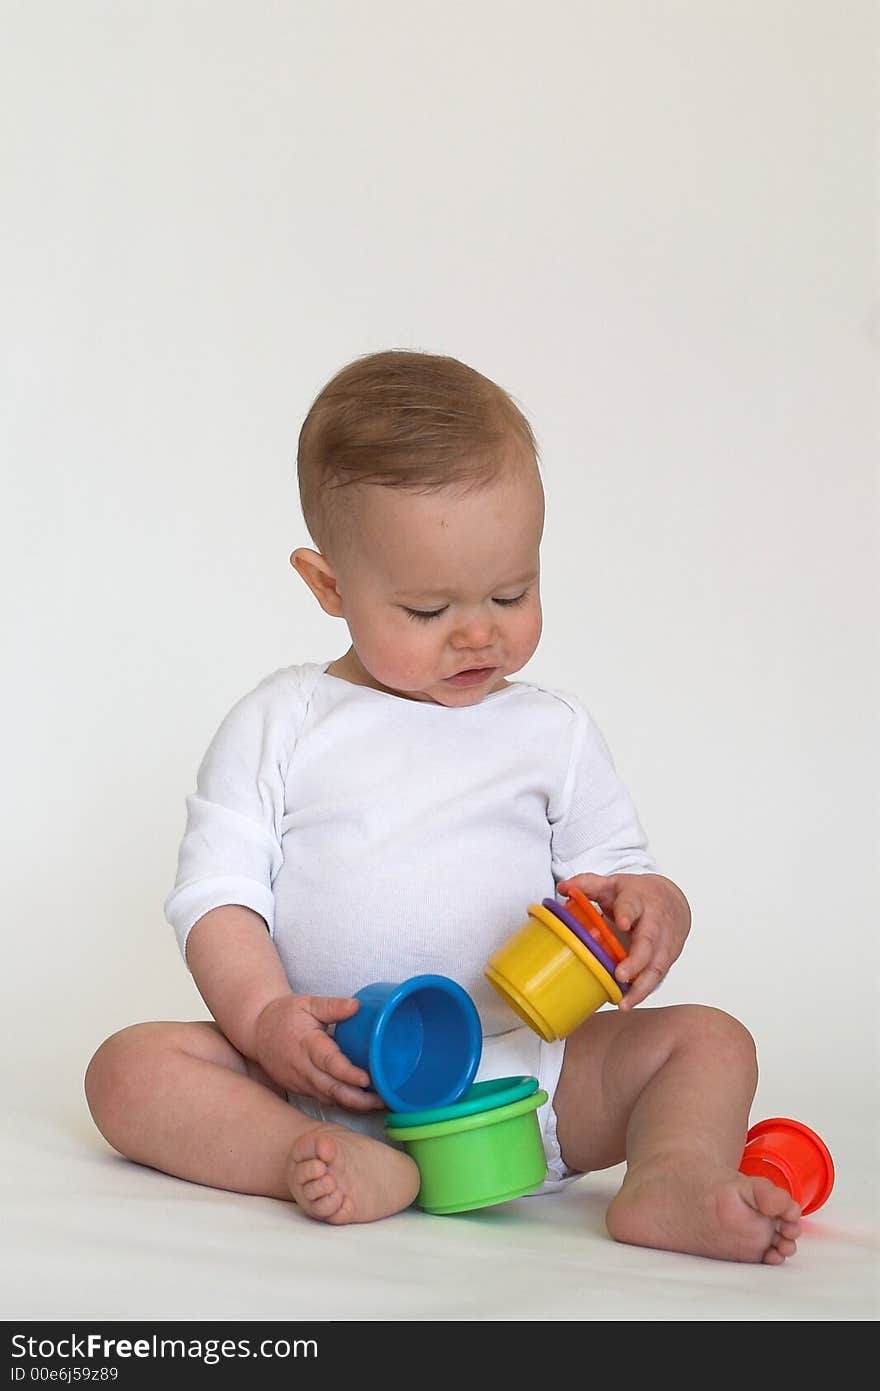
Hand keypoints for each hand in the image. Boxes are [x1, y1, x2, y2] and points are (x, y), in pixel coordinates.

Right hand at [253, 994, 383, 1111]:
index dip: (348, 1073)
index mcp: (306, 1044)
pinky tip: (360, 1102)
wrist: (257, 1031)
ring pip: (328, 1098)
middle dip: (358, 1099)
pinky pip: (323, 1099)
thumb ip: (332, 1006)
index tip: (367, 1079)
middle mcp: (302, 1068)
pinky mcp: (300, 1089)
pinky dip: (342, 1102)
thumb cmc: (284, 1015)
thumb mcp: (307, 1003)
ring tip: (379, 1103)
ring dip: (353, 1104)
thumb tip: (357, 1006)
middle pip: (331, 1089)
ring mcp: (300, 1082)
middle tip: (384, 1099)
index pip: (329, 1062)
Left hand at [556, 872, 690, 1009]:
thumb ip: (588, 884)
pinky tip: (629, 1001)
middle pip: (649, 941)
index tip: (621, 922)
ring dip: (641, 986)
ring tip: (624, 1002)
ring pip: (657, 965)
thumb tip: (564, 887)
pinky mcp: (668, 958)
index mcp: (638, 900)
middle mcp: (655, 922)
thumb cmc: (639, 895)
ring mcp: (664, 942)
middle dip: (636, 960)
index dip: (627, 913)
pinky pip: (658, 976)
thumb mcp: (613, 884)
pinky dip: (644, 991)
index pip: (633, 904)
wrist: (672, 901)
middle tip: (620, 974)